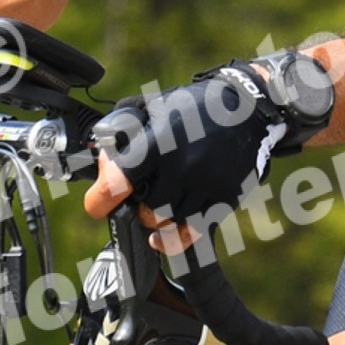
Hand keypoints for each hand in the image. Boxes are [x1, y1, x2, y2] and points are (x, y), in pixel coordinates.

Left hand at [83, 55, 322, 238]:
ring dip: (156, 220)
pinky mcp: (225, 197)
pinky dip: (174, 239)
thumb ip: (124, 127)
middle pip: (145, 211)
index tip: (96, 206)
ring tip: (155, 206)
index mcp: (160, 140)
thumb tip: (99, 152)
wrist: (247, 108)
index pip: (119, 182)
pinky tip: (162, 237)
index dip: (100, 200)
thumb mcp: (155, 105)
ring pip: (168, 223)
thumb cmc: (195, 107)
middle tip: (137, 197)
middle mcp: (184, 166)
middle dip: (135, 208)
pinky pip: (194, 231)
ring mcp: (207, 184)